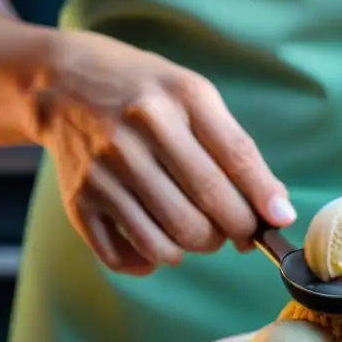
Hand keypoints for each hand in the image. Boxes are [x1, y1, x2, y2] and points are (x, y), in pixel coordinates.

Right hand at [34, 30, 295, 274]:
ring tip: (199, 230)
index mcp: (181, 97)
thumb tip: (276, 209)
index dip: (263, 196)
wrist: (61, 82)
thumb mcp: (194, 97)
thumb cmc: (145, 93)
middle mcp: (140, 131)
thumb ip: (235, 148)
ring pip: (169, 241)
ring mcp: (106, 168)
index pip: (236, 157)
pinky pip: (124, 256)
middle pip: (207, 206)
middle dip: (236, 230)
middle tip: (239, 229)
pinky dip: (151, 259)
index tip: (279, 220)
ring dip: (197, 246)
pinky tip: (159, 240)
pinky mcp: (80, 198)